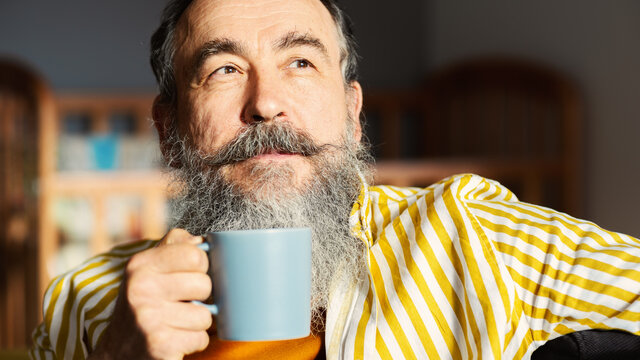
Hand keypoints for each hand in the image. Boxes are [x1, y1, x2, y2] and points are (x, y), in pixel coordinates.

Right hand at [90, 229, 212, 359]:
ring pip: (206, 315)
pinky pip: (201, 338)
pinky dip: (193, 342)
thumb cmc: (143, 304)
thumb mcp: (149, 269)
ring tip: (176, 323)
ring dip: (196, 323)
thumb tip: (201, 240)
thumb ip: (175, 247)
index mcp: (141, 265)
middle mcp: (141, 288)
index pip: (195, 254)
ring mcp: (149, 318)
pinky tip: (175, 339)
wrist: (117, 352)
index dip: (199, 268)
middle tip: (180, 303)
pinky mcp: (160, 345)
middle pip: (205, 285)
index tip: (186, 276)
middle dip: (200, 297)